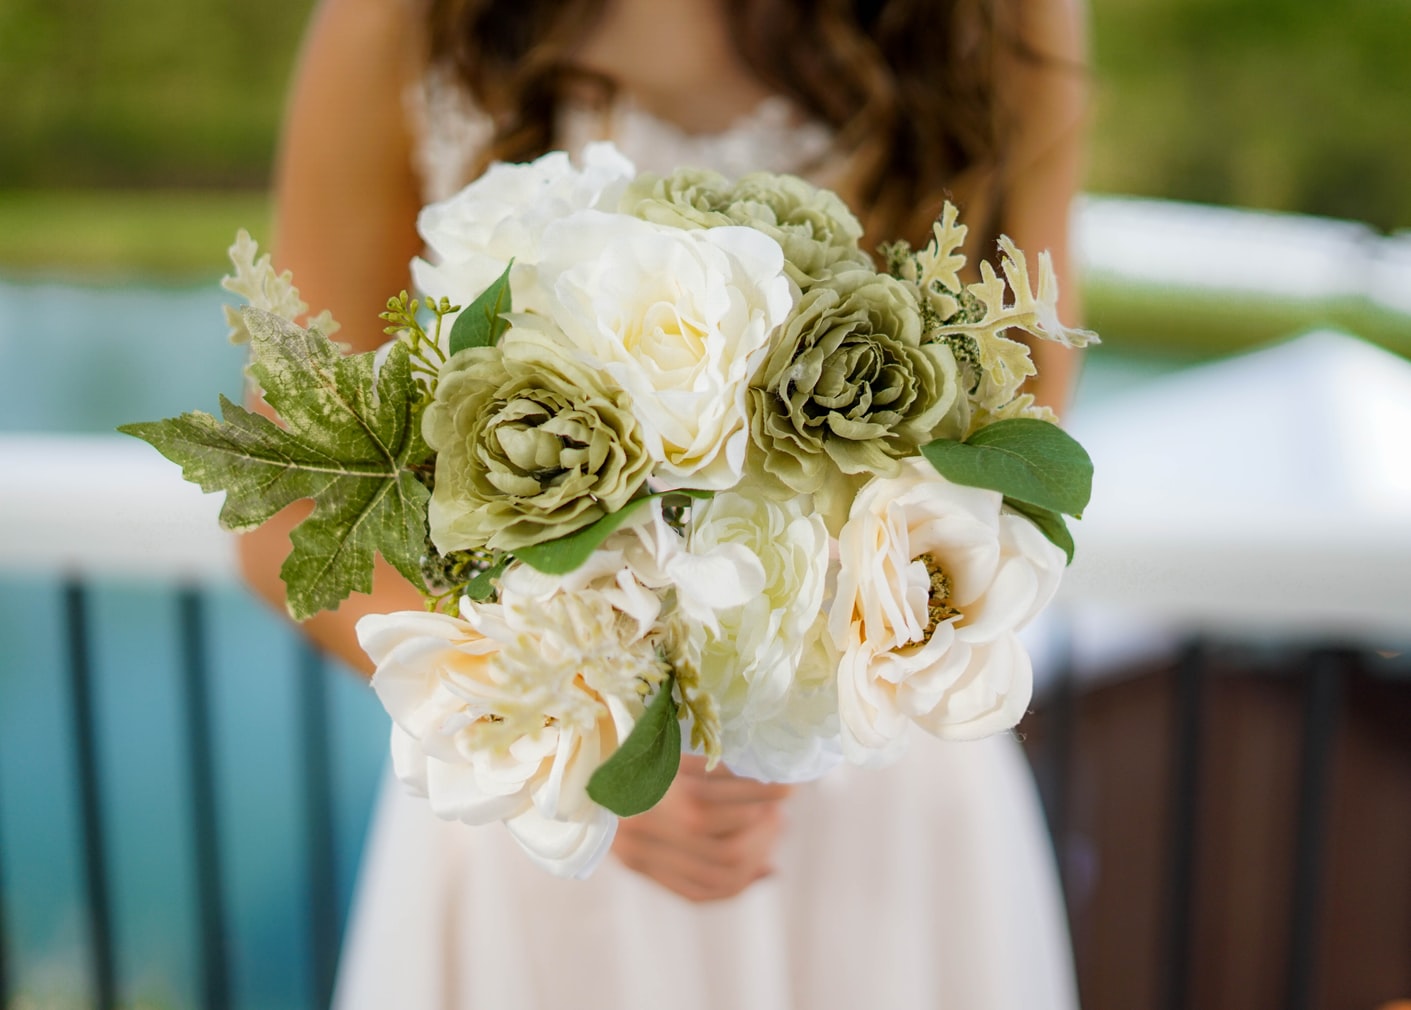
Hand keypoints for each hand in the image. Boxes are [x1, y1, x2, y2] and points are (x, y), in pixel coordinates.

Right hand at [610, 755, 791, 901]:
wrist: (574, 779)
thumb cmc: (628, 753)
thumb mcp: (668, 751)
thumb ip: (712, 769)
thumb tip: (767, 785)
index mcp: (654, 792)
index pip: (723, 801)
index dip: (762, 796)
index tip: (788, 787)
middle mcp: (648, 831)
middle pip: (726, 848)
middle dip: (763, 832)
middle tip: (778, 813)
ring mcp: (644, 858)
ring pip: (718, 877)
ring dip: (755, 858)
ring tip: (771, 835)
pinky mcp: (644, 872)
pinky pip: (700, 893)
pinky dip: (737, 885)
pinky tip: (761, 869)